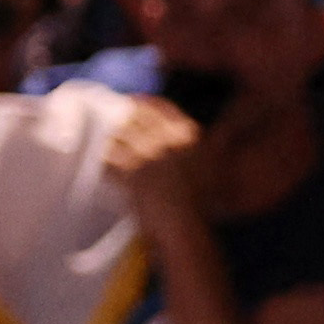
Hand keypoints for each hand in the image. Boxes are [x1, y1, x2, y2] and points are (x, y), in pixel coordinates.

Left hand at [99, 95, 204, 228]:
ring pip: (118, 136)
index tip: (133, 100)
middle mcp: (166, 138)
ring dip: (109, 140)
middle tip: (109, 119)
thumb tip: (223, 130)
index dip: (144, 103)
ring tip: (104, 144)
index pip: (161, 107)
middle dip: (121, 118)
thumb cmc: (204, 199)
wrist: (185, 223)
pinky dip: (103, 162)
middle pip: (135, 118)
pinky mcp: (130, 172)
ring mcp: (147, 154)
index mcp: (187, 133)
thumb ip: (217, 142)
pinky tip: (100, 165)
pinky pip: (108, 161)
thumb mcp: (215, 164)